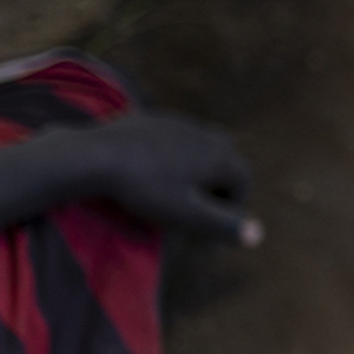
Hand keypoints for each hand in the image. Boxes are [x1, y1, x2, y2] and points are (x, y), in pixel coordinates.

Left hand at [65, 114, 260, 245]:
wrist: (94, 155)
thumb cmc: (145, 189)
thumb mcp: (186, 215)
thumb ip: (223, 224)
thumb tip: (259, 235)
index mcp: (218, 156)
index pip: (243, 179)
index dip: (235, 203)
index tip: (214, 221)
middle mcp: (204, 134)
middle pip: (224, 158)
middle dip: (218, 181)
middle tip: (196, 203)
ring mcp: (176, 123)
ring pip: (197, 146)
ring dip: (193, 166)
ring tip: (171, 188)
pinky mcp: (149, 119)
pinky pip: (171, 138)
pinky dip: (169, 154)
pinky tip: (146, 170)